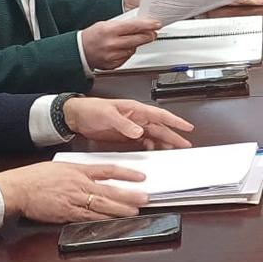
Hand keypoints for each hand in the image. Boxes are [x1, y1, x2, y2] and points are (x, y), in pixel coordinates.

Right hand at [0, 161, 147, 222]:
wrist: (18, 188)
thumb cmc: (35, 177)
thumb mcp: (61, 167)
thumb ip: (80, 171)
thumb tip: (96, 175)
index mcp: (79, 170)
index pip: (108, 170)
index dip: (126, 174)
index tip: (140, 177)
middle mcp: (79, 184)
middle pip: (110, 190)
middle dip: (129, 195)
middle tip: (145, 198)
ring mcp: (74, 200)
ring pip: (102, 206)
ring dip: (120, 210)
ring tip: (135, 211)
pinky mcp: (67, 213)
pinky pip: (89, 218)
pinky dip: (102, 220)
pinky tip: (113, 222)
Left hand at [62, 97, 193, 148]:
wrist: (76, 116)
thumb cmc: (91, 109)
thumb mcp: (107, 114)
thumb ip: (124, 124)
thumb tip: (139, 131)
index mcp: (135, 110)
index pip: (160, 115)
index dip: (175, 121)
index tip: (187, 127)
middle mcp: (136, 118)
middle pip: (160, 128)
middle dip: (174, 136)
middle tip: (185, 145)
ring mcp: (132, 127)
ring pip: (154, 136)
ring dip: (164, 143)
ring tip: (173, 151)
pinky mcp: (126, 136)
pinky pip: (143, 142)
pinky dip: (151, 147)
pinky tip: (154, 152)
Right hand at [81, 16, 160, 69]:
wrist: (79, 51)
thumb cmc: (92, 36)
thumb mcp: (106, 24)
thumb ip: (123, 25)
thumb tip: (141, 23)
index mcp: (110, 30)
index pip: (134, 26)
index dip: (148, 25)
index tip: (157, 24)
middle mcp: (112, 44)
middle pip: (139, 40)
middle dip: (148, 36)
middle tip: (152, 33)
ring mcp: (113, 56)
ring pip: (134, 49)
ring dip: (136, 44)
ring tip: (127, 40)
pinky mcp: (114, 64)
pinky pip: (127, 57)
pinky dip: (127, 52)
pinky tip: (121, 49)